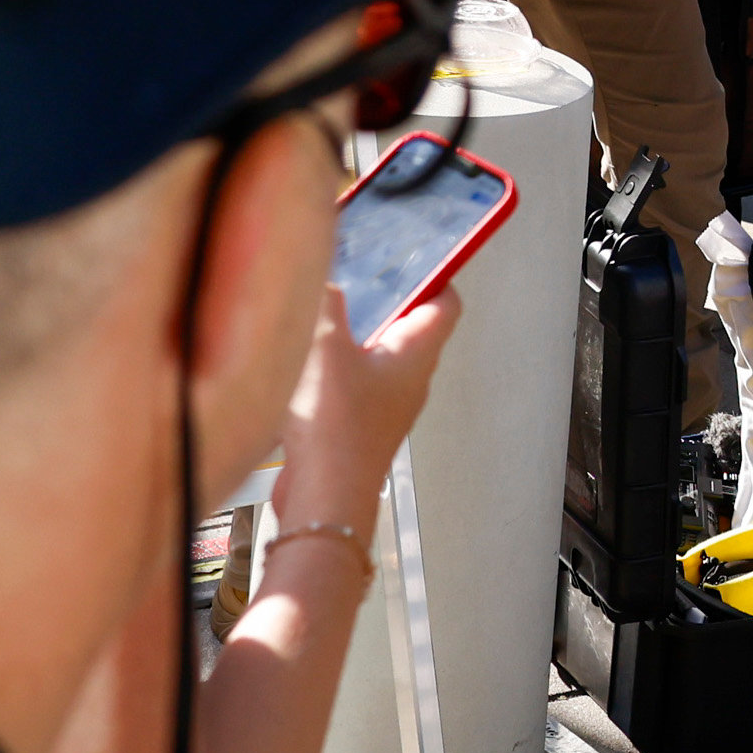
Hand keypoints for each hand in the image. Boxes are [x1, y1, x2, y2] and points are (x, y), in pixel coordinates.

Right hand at [264, 274, 459, 539]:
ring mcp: (387, 406)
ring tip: (326, 319)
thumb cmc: (337, 429)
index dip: (436, 275)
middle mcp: (411, 381)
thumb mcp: (325, 346)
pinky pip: (355, 387)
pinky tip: (306, 366)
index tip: (414, 257)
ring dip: (356, 338)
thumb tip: (329, 283)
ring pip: (380, 359)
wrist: (324, 496)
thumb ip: (327, 305)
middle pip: (412, 329)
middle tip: (359, 281)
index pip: (446, 304)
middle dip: (386, 302)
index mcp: (417, 354)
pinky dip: (336, 370)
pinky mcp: (360, 427)